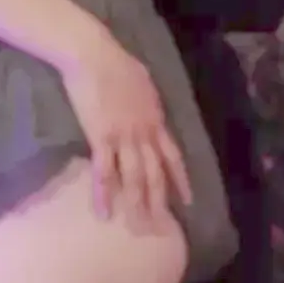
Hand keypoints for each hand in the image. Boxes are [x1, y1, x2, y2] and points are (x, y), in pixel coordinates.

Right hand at [58, 37, 192, 225]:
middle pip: (156, 173)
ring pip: (135, 178)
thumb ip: (148, 102)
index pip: (174, 157)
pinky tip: (104, 212)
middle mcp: (145, 133)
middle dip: (160, 202)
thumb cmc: (118, 64)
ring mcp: (124, 137)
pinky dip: (104, 194)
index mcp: (156, 121)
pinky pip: (104, 171)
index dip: (181, 180)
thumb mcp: (145, 85)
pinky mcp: (101, 137)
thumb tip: (148, 107)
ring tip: (140, 226)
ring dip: (137, 204)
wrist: (96, 56)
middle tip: (163, 227)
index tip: (187, 200)